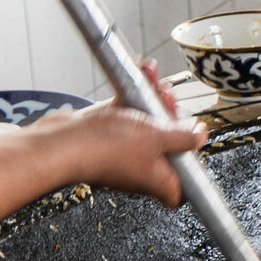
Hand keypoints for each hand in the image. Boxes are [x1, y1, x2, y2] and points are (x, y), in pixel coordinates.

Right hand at [0, 66, 205, 246]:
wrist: (60, 143)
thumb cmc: (106, 148)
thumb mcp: (157, 137)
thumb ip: (182, 137)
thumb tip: (200, 136)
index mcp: (160, 180)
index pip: (183, 189)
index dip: (192, 168)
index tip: (195, 144)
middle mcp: (142, 169)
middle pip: (169, 144)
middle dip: (171, 114)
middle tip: (168, 96)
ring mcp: (124, 152)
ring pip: (147, 124)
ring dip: (152, 97)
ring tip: (153, 76)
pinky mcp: (107, 135)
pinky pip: (127, 113)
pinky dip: (133, 94)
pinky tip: (139, 71)